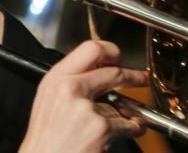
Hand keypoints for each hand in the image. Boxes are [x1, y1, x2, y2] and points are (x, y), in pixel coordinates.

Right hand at [19, 40, 147, 152]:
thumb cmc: (45, 138)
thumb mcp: (49, 100)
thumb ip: (70, 82)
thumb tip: (97, 73)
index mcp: (56, 78)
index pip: (90, 48)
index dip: (110, 52)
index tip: (117, 58)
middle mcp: (69, 88)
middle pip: (113, 70)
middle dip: (133, 75)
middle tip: (142, 78)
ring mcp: (86, 107)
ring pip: (121, 103)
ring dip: (126, 114)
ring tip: (120, 124)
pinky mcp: (101, 127)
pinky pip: (129, 124)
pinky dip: (133, 129)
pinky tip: (125, 132)